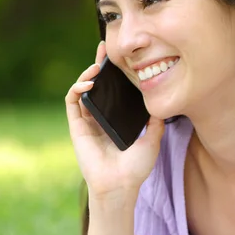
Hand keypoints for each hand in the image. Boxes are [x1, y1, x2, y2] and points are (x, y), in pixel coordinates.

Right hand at [65, 41, 164, 199]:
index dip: (112, 72)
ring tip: (97, 67)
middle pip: (95, 84)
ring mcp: (86, 120)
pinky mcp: (77, 126)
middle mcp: (99, 117)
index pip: (111, 90)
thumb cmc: (135, 168)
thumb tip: (161, 104)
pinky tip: (89, 83)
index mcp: (114, 118)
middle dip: (98, 64)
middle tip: (104, 48)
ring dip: (87, 74)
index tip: (118, 56)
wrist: (121, 185)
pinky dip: (77, 88)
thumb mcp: (152, 139)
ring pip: (82, 89)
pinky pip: (72, 101)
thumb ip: (155, 121)